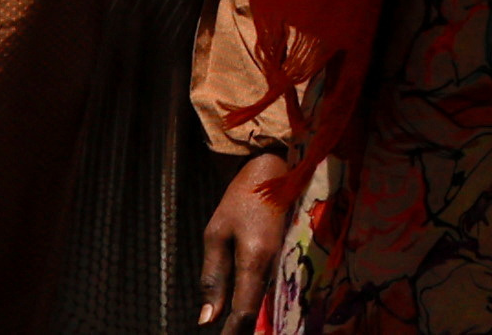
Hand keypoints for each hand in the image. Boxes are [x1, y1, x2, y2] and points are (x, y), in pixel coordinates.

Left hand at [198, 149, 296, 329]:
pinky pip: (268, 292)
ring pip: (264, 305)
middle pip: (256, 314)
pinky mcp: (285, 262)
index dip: (232, 334)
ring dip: (246, 322)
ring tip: (230, 329)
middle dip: (239, 331)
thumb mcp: (216, 235)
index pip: (244, 312)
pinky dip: (254, 306)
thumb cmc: (241, 200)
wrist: (275, 173)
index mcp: (254, 260)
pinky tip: (243, 314)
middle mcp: (274, 268)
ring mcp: (284, 265)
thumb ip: (213, 278)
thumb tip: (206, 319)